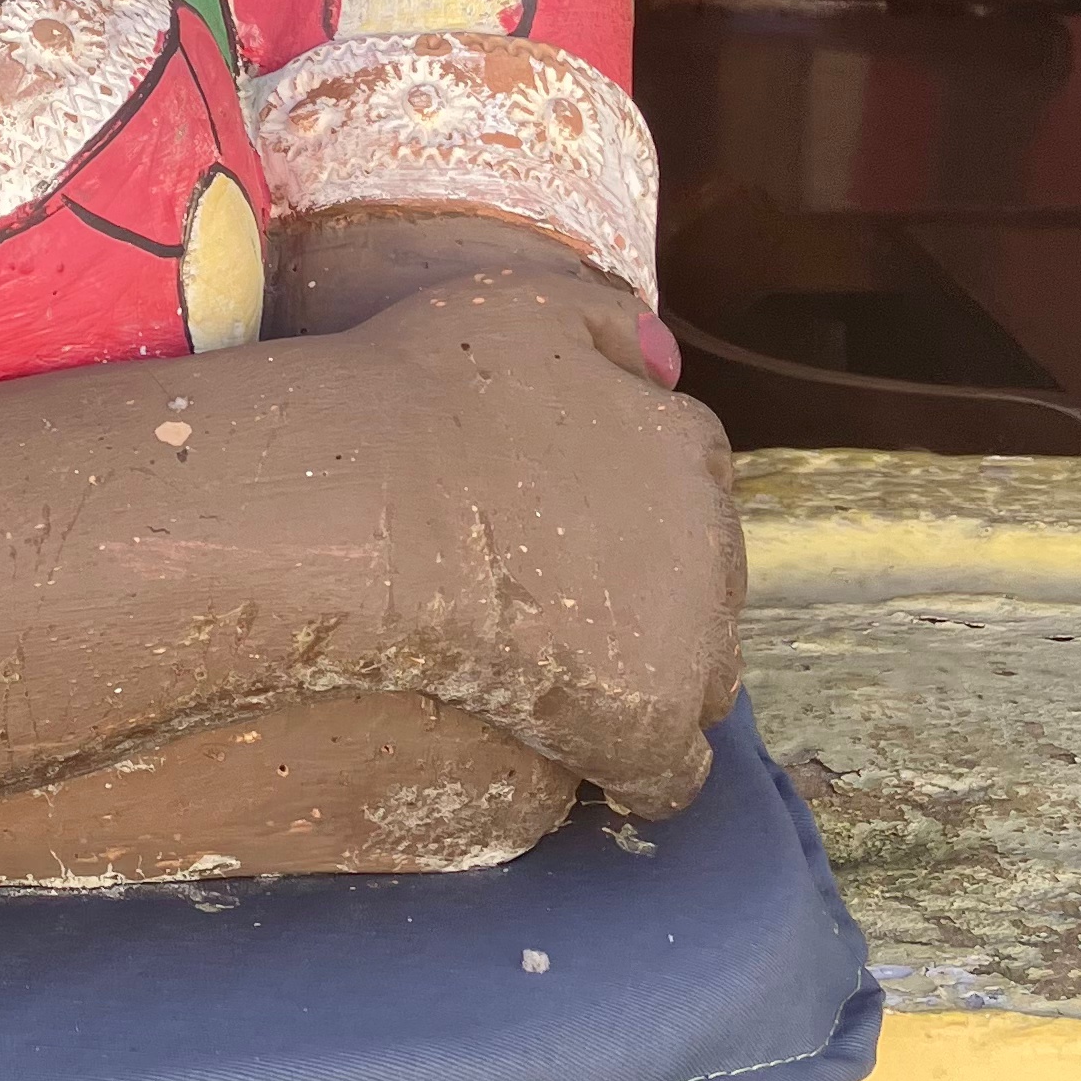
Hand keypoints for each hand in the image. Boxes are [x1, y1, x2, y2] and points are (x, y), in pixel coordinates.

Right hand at [343, 253, 744, 819]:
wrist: (369, 502)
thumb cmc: (422, 393)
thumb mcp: (524, 304)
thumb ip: (609, 321)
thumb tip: (667, 359)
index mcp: (682, 442)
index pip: (694, 481)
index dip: (635, 506)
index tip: (575, 524)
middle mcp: (708, 537)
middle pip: (711, 584)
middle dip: (658, 595)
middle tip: (564, 606)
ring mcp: (687, 637)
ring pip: (706, 680)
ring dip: (656, 681)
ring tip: (572, 688)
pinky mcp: (647, 724)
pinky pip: (670, 777)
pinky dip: (634, 773)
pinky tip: (581, 765)